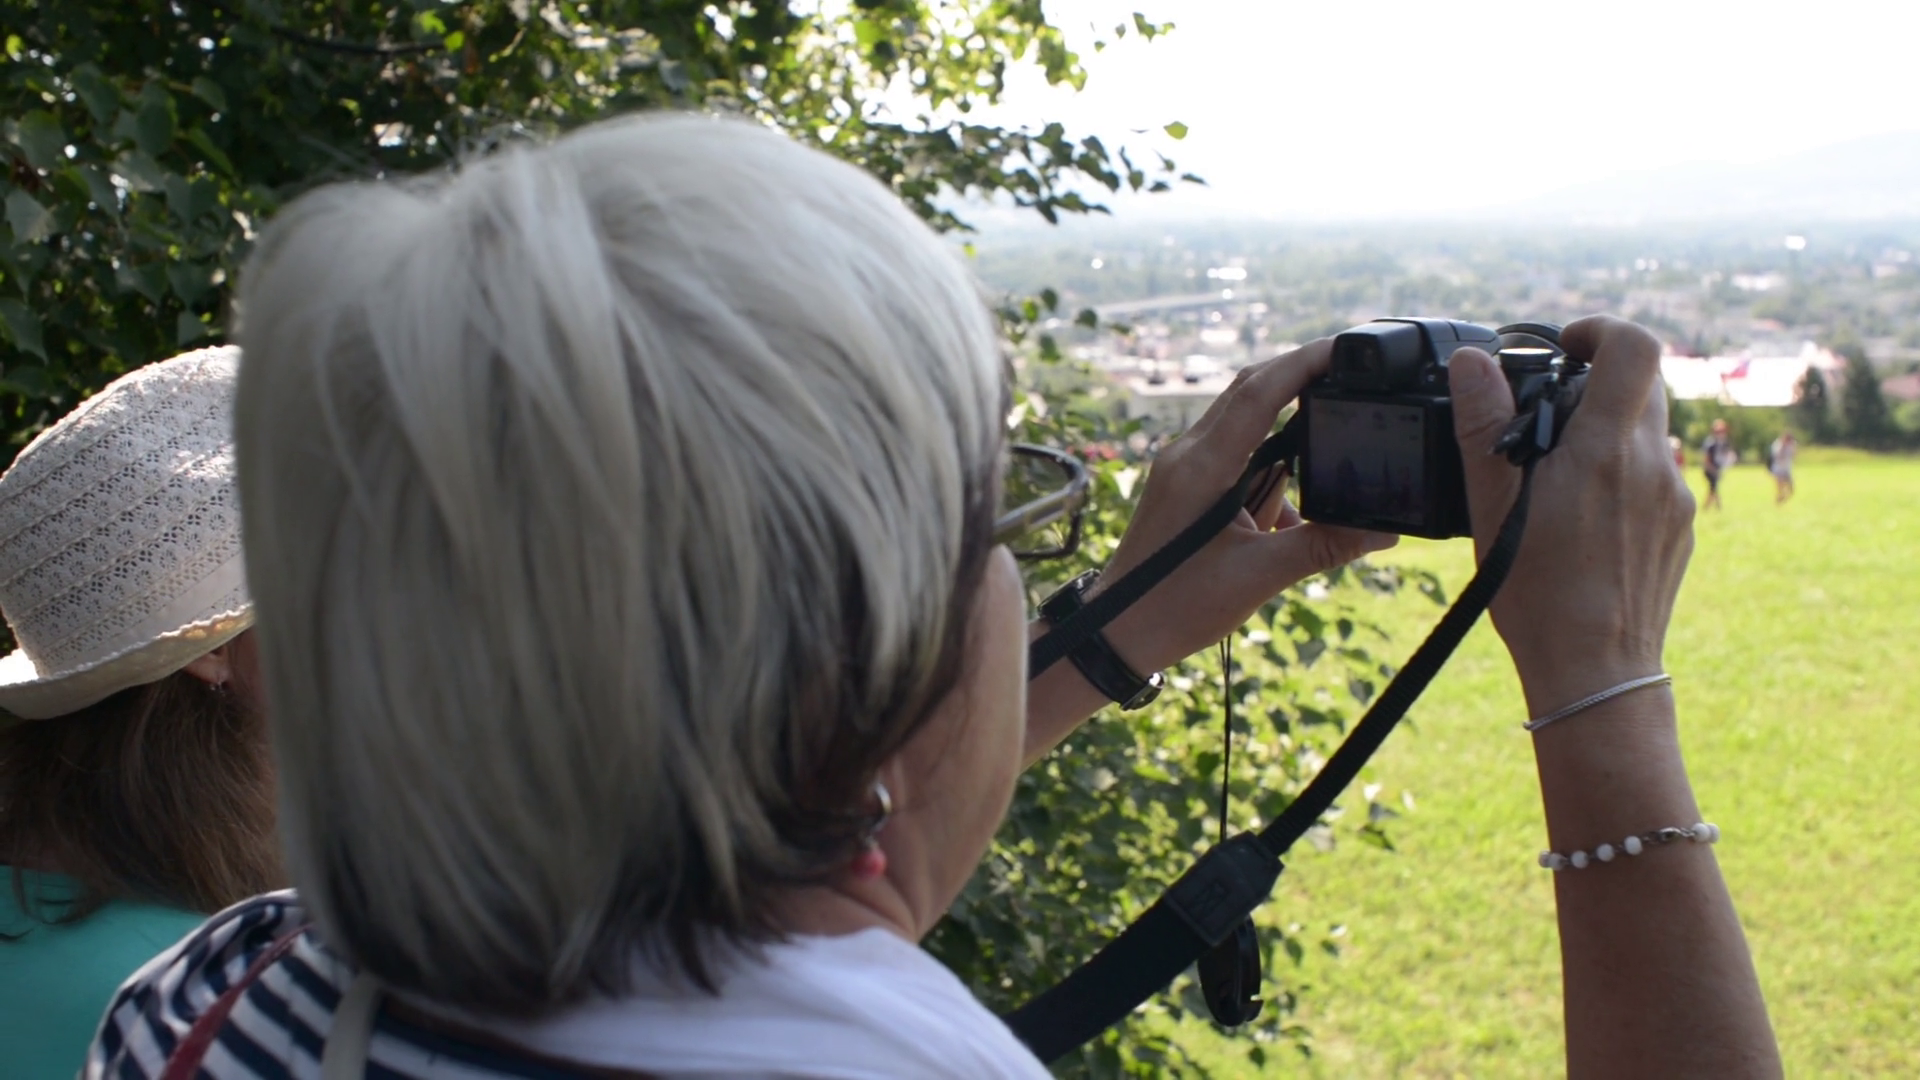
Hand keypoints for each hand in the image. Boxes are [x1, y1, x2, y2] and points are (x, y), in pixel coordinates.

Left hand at [1093, 340, 1396, 673]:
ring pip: (1244, 427)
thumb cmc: (1176, 606)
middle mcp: (1188, 454)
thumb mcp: (1260, 576)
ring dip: (1284, 447)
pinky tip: (1282, 520)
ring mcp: (1182, 467)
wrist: (1117, 632)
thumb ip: (1324, 546)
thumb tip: (1382, 531)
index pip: (1260, 391)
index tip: (1346, 348)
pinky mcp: (1183, 484)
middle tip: (1352, 381)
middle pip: (1252, 393)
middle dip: (1302, 384)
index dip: (1305, 363)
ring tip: (1305, 486)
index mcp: (1203, 466)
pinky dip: (1265, 477)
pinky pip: (1233, 458)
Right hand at [1448, 316, 1694, 714]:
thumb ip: (1483, 424)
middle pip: (1642, 387)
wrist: (1595, 669)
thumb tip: (1473, 363)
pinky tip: (1582, 523)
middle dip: (1595, 386)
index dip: (1601, 330)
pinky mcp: (1680, 530)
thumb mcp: (1493, 504)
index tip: (1567, 346)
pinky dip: (1620, 479)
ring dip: (1605, 437)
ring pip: (1646, 436)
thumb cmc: (1538, 592)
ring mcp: (1674, 498)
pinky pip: (1653, 480)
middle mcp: (1653, 464)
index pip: (1635, 348)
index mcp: (1607, 448)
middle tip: (1546, 418)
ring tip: (1555, 482)